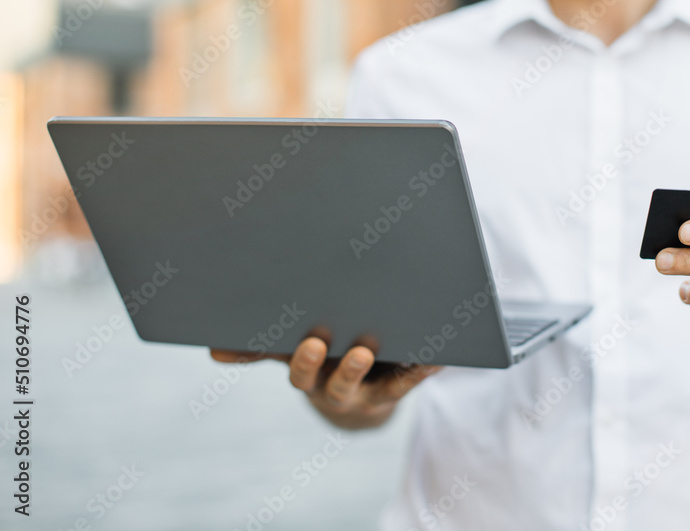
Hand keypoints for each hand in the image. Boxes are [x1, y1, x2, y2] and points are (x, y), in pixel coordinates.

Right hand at [210, 339, 440, 429]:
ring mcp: (358, 390)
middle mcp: (325, 383)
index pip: (276, 359)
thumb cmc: (334, 355)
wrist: (372, 393)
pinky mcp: (391, 391)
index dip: (254, 353)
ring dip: (353, 369)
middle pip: (309, 377)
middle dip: (308, 361)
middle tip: (311, 342)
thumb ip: (264, 346)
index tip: (231, 346)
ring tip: (362, 350)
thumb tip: (212, 351)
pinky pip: (404, 382)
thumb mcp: (300, 347)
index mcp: (302, 365)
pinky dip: (418, 369)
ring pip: (350, 384)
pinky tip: (431, 353)